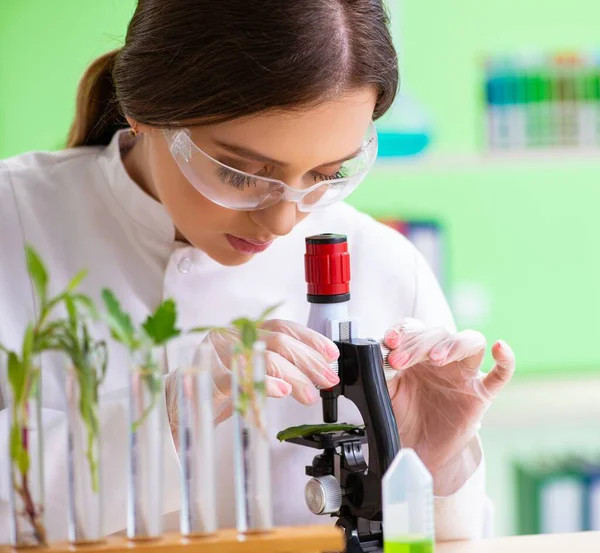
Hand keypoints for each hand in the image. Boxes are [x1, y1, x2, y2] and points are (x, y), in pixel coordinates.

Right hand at [166, 319, 339, 442]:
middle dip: (307, 362)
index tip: (330, 354)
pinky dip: (261, 384)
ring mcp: (218, 352)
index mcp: (246, 331)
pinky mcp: (205, 374)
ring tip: (306, 393)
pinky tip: (280, 391)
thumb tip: (317, 373)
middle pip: (278, 342)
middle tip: (325, 380)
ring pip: (262, 356)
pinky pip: (237, 378)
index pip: (283, 327)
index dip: (309, 339)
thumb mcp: (254, 373)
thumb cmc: (220, 388)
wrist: (179, 405)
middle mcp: (233, 335)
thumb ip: (281, 368)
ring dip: (291, 375)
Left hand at [383, 318, 514, 494]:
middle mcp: (443, 357)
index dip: (404, 330)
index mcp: (418, 352)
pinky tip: (500, 348)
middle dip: (417, 344)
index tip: (390, 341)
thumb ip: (382, 370)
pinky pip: (501, 374)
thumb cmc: (404, 415)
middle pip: (439, 333)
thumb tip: (375, 351)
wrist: (418, 449)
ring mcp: (464, 374)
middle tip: (398, 362)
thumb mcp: (387, 390)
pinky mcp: (481, 394)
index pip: (416, 327)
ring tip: (434, 358)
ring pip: (471, 341)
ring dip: (452, 344)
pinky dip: (506, 359)